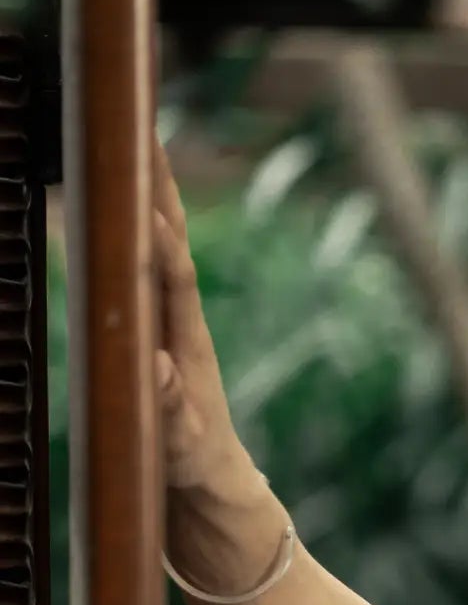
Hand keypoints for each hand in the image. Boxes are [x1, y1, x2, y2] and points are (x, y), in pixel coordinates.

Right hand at [152, 139, 257, 501]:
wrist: (210, 481)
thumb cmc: (194, 466)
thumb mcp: (181, 448)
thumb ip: (170, 412)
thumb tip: (153, 366)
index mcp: (189, 343)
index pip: (174, 278)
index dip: (158, 239)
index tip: (144, 200)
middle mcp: (181, 318)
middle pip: (169, 237)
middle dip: (157, 184)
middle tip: (141, 123)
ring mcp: (169, 316)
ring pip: (157, 240)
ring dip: (147, 188)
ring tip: (132, 134)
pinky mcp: (156, 322)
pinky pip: (144, 259)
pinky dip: (134, 221)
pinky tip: (119, 194)